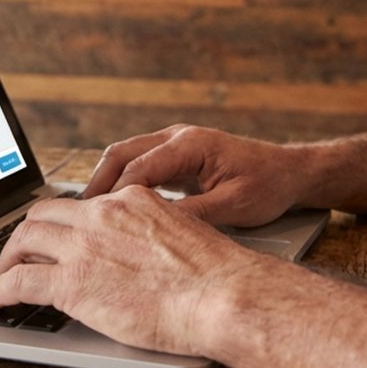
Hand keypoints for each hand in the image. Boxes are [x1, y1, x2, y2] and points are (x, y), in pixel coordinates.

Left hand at [0, 186, 270, 354]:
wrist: (221, 294)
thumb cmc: (216, 276)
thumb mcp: (184, 234)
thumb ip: (153, 233)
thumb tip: (145, 253)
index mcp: (131, 199)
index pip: (83, 204)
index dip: (64, 221)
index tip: (58, 234)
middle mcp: (102, 215)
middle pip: (44, 214)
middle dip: (28, 234)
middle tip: (22, 252)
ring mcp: (83, 247)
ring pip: (24, 241)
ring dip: (7, 258)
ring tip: (2, 275)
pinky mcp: (71, 283)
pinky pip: (18, 282)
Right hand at [84, 125, 306, 226]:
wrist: (291, 172)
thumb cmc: (268, 186)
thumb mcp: (234, 206)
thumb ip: (194, 216)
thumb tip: (155, 230)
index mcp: (190, 144)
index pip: (138, 168)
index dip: (115, 198)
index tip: (97, 224)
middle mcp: (177, 137)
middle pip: (121, 154)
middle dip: (96, 185)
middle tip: (76, 216)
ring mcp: (175, 144)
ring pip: (124, 157)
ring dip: (105, 184)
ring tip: (85, 216)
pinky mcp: (176, 156)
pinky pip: (138, 165)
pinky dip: (120, 185)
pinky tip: (111, 211)